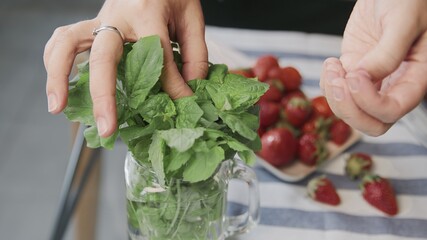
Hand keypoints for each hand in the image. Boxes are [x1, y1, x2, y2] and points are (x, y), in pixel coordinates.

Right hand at [44, 0, 207, 136]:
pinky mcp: (92, 26)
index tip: (180, 105)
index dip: (171, 85)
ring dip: (59, 77)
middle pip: (103, 56)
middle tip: (107, 128)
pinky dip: (56, 62)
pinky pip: (64, 40)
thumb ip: (195, 53)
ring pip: (68, 43)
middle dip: (103, 96)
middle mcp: (117, 16)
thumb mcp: (191, 16)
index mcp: (146, 11)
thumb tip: (188, 90)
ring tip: (58, 108)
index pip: (157, 56)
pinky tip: (61, 85)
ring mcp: (99, 20)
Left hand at [320, 0, 426, 135]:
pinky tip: (331, 63)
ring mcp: (372, 81)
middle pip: (372, 124)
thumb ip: (387, 54)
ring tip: (333, 66)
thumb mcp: (402, 21)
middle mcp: (395, 85)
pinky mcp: (354, 71)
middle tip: (338, 82)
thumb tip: (365, 78)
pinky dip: (328, 84)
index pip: (392, 110)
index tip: (355, 74)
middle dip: (349, 110)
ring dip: (334, 96)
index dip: (368, 102)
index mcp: (416, 77)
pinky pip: (338, 93)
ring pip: (351, 112)